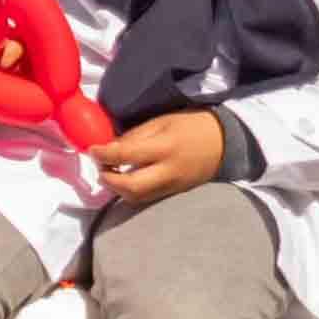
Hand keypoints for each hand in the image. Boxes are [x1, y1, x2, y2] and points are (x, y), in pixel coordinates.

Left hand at [95, 108, 229, 207]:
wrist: (226, 142)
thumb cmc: (192, 125)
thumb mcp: (161, 121)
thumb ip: (135, 136)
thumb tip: (110, 147)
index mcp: (164, 148)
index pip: (126, 156)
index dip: (103, 155)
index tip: (92, 150)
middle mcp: (168, 172)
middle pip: (130, 187)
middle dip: (108, 180)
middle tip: (99, 167)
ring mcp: (173, 186)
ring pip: (137, 197)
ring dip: (117, 188)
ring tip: (109, 173)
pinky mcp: (175, 193)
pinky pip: (147, 197)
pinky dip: (130, 191)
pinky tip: (124, 179)